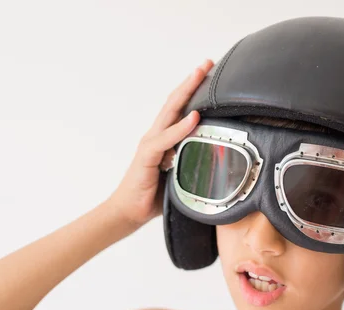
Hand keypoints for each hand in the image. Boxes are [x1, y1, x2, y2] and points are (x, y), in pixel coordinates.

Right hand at [107, 59, 213, 226]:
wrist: (129, 212)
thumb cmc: (154, 195)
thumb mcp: (180, 175)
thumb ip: (192, 161)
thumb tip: (215, 158)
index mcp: (165, 139)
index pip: (180, 109)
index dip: (194, 90)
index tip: (209, 74)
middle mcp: (157, 136)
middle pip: (175, 102)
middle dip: (192, 81)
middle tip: (207, 63)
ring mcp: (151, 144)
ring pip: (170, 113)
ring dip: (186, 93)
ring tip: (199, 75)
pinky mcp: (148, 157)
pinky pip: (165, 140)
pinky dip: (180, 128)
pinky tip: (193, 117)